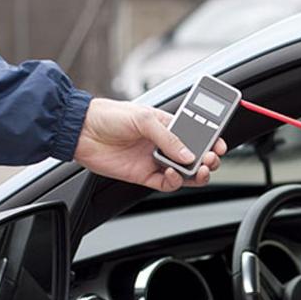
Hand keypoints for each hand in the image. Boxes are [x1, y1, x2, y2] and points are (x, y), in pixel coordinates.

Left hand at [74, 98, 226, 191]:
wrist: (80, 131)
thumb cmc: (109, 116)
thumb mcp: (144, 119)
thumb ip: (170, 138)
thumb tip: (189, 155)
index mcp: (168, 126)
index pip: (198, 135)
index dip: (212, 141)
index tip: (220, 145)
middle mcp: (164, 144)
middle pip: (196, 157)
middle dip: (209, 159)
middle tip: (211, 159)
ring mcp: (155, 160)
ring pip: (186, 173)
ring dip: (197, 173)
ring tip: (201, 169)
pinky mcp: (144, 176)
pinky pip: (167, 184)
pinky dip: (174, 181)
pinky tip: (171, 172)